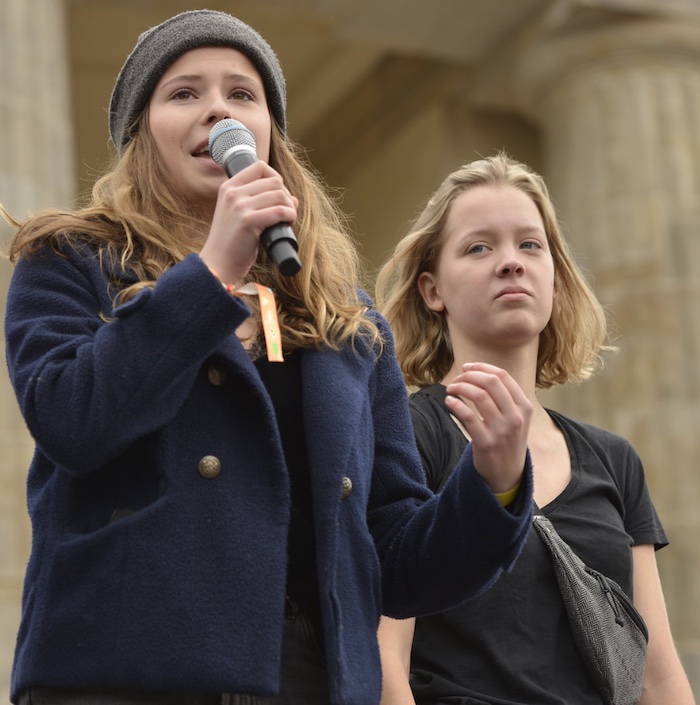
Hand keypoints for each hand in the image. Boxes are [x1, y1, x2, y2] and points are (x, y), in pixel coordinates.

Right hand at [199, 160, 297, 284]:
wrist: (218, 264)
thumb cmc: (232, 243)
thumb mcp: (240, 215)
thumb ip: (260, 202)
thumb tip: (292, 198)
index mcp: (228, 187)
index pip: (260, 167)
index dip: (276, 179)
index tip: (278, 196)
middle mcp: (233, 193)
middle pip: (274, 181)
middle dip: (285, 196)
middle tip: (285, 213)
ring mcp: (239, 206)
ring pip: (280, 195)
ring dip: (290, 208)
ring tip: (287, 220)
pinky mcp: (248, 221)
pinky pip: (279, 211)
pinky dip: (289, 217)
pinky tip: (288, 224)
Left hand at [444, 362, 531, 492]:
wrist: (507, 474)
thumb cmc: (507, 439)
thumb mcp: (516, 417)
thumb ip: (504, 396)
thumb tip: (478, 371)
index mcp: (524, 406)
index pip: (503, 376)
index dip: (481, 367)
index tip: (466, 367)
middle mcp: (516, 417)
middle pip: (490, 382)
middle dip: (469, 375)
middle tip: (457, 379)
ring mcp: (502, 431)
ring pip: (478, 396)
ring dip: (460, 387)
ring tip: (451, 389)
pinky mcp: (486, 443)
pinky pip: (467, 416)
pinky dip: (455, 404)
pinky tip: (449, 402)